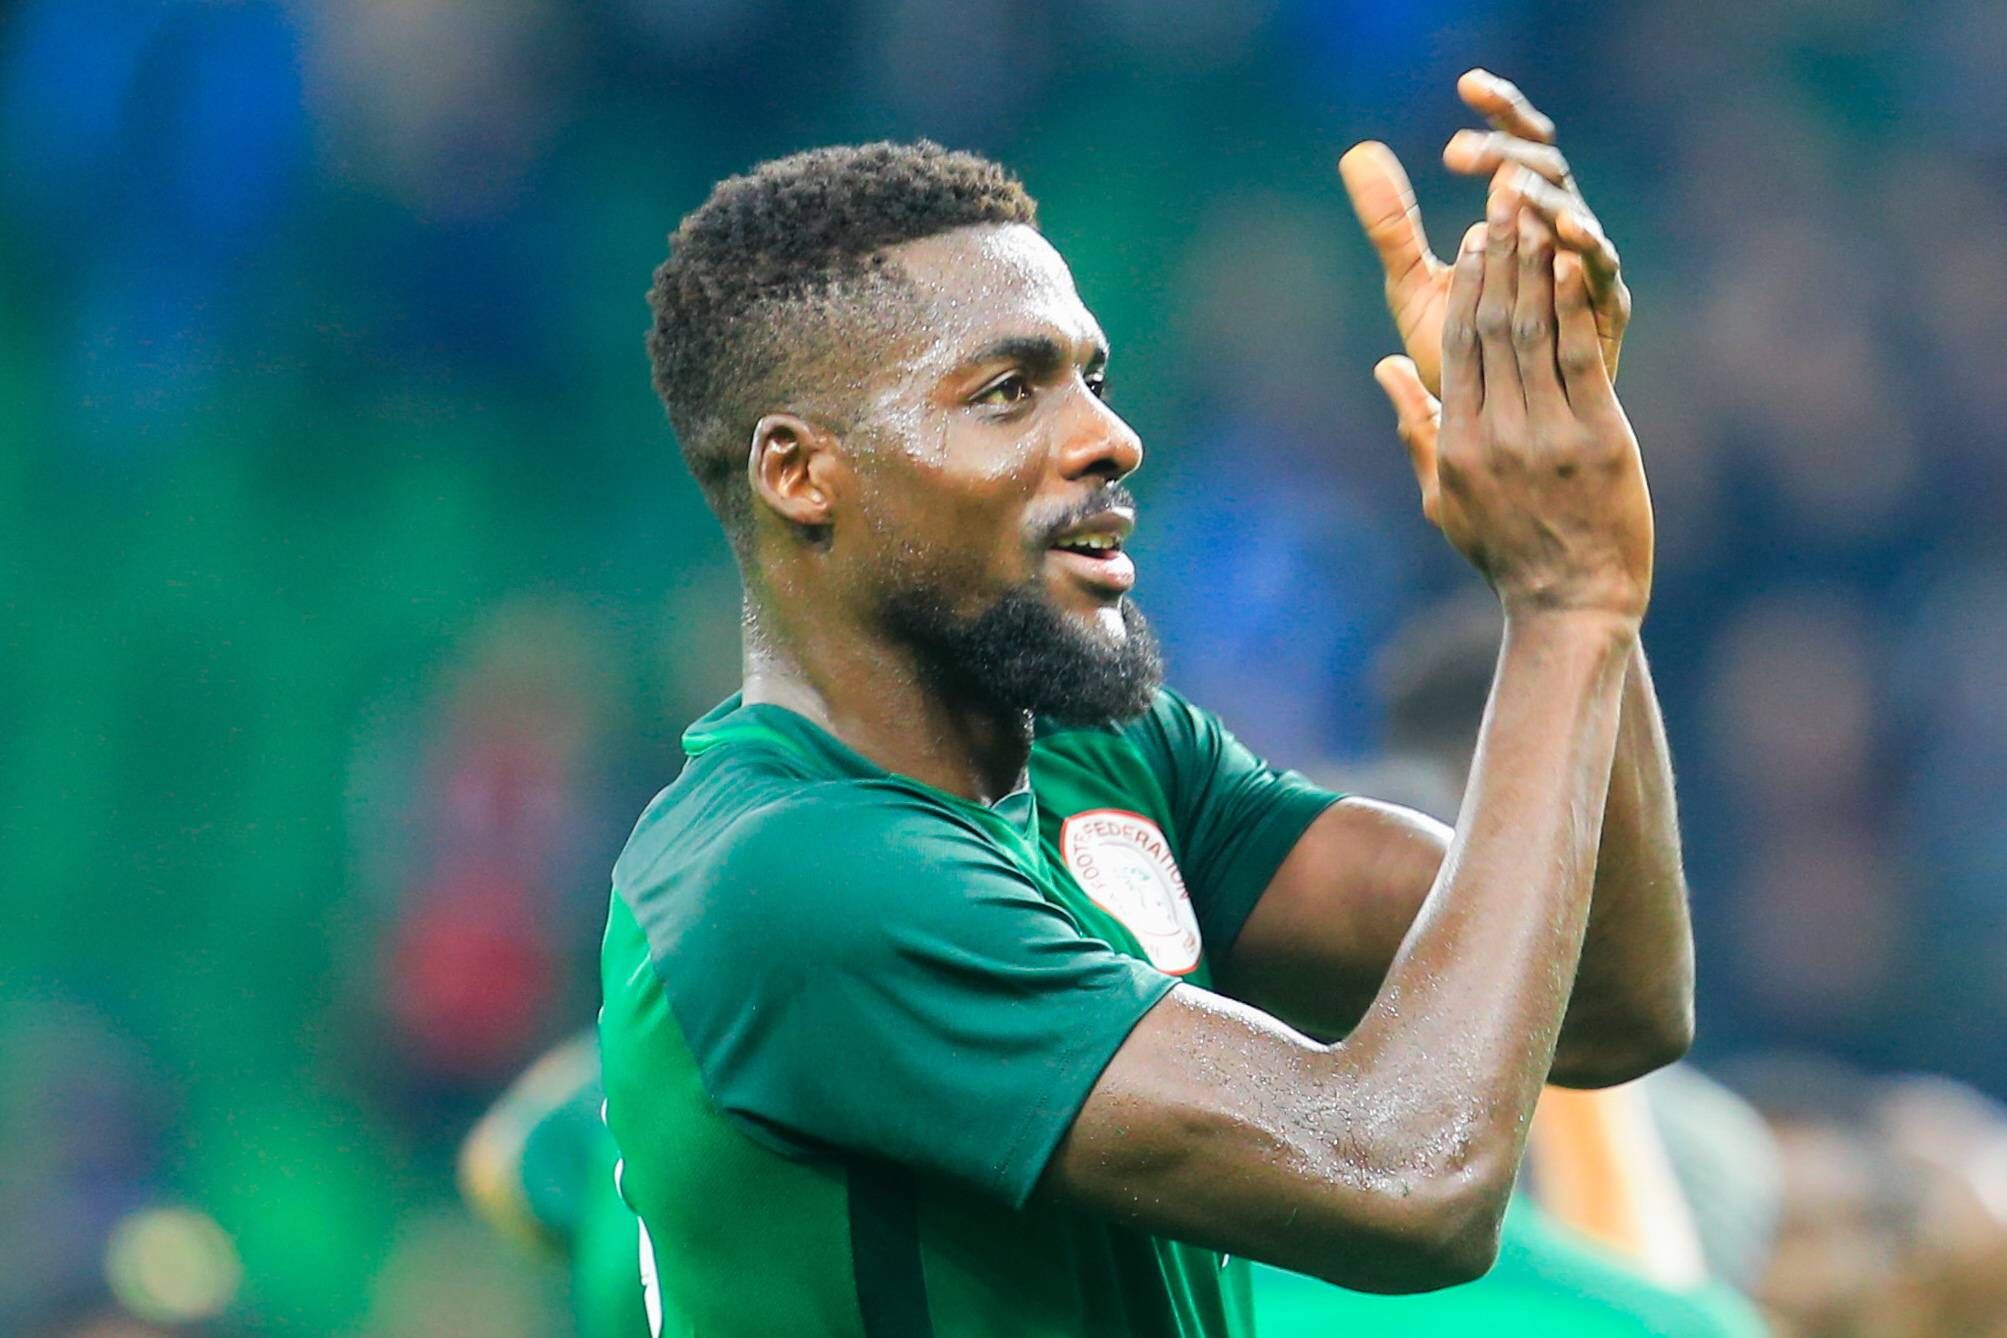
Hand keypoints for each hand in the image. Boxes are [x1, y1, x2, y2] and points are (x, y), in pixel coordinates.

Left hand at [1339, 69, 1630, 395]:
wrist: (1491, 428)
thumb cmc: (1462, 353)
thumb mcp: (1413, 282)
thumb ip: (1392, 224)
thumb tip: (1355, 151)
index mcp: (1517, 214)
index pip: (1514, 143)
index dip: (1500, 108)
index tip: (1467, 83)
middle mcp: (1556, 230)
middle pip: (1549, 166)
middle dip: (1510, 151)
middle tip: (1463, 152)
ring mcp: (1584, 268)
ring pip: (1575, 214)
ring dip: (1544, 198)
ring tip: (1510, 188)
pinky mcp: (1604, 311)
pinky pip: (1600, 273)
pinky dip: (1584, 252)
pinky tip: (1564, 237)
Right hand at [1384, 189, 1651, 619]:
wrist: (1570, 605)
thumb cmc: (1507, 554)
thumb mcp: (1446, 498)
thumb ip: (1417, 429)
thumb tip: (1384, 370)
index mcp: (1458, 444)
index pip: (1454, 348)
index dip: (1465, 287)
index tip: (1472, 239)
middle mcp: (1496, 432)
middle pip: (1491, 327)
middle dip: (1498, 258)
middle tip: (1503, 200)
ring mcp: (1547, 435)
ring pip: (1532, 333)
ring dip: (1534, 266)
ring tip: (1537, 212)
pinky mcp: (1598, 439)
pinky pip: (1581, 360)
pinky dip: (1576, 308)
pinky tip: (1575, 263)